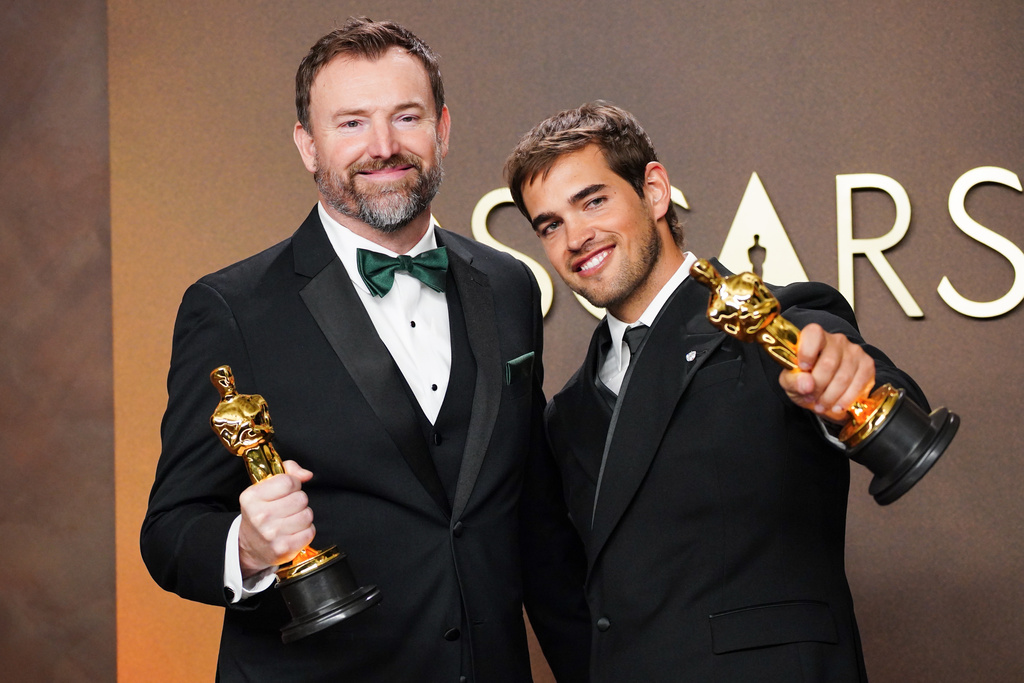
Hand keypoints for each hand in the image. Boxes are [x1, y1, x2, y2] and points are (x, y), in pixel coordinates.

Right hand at [237, 460, 314, 577]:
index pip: (288, 482)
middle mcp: (260, 516)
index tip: (288, 490)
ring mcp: (271, 534)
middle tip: (288, 507)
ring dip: (303, 516)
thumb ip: (287, 471)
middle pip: (301, 498)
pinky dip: (305, 531)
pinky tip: (293, 532)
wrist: (249, 547)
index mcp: (252, 497)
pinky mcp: (284, 548)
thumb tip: (307, 475)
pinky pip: (310, 531)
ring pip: (307, 515)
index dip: (293, 484)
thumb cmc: (260, 513)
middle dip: (299, 501)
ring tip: (290, 520)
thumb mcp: (264, 487)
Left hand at [778, 323, 875, 422]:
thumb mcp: (790, 381)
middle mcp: (837, 340)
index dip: (807, 352)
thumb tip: (807, 384)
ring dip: (831, 397)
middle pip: (829, 363)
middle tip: (810, 397)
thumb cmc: (805, 379)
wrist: (823, 389)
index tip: (803, 368)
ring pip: (844, 377)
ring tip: (821, 405)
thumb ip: (794, 381)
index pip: (813, 334)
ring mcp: (854, 351)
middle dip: (818, 386)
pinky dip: (846, 399)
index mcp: (814, 336)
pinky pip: (859, 384)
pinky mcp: (867, 365)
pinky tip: (837, 406)